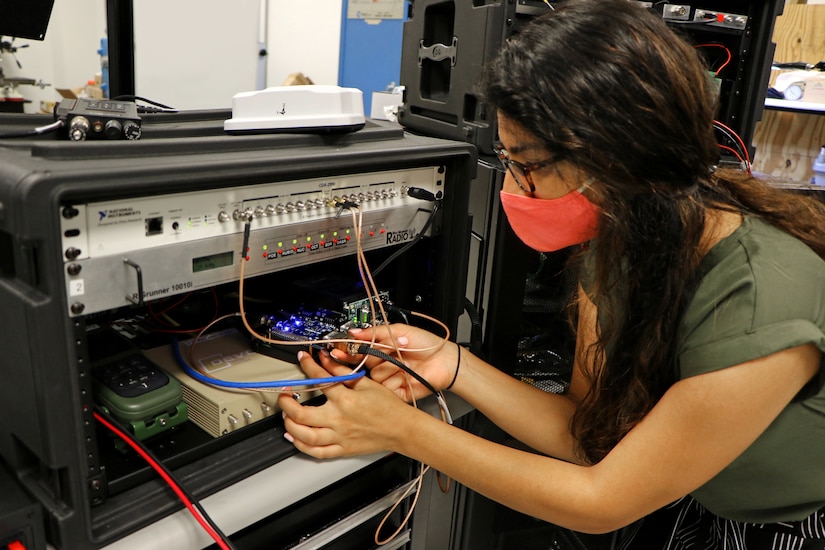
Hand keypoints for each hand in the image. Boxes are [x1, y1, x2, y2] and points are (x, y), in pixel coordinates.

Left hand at [278, 349, 418, 457]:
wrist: (402, 429)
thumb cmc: (389, 407)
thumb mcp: (367, 383)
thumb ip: (343, 371)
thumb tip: (327, 359)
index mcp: (346, 400)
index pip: (320, 380)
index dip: (308, 366)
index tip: (303, 360)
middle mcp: (339, 419)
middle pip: (303, 414)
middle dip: (287, 404)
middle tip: (283, 396)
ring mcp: (339, 436)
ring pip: (305, 435)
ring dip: (290, 425)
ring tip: (286, 416)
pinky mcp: (342, 449)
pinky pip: (317, 452)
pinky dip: (301, 446)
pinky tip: (295, 437)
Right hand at [337, 324, 458, 401]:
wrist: (445, 361)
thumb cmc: (427, 344)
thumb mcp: (400, 331)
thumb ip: (375, 332)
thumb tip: (354, 331)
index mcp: (381, 349)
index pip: (358, 351)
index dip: (347, 351)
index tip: (337, 350)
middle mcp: (383, 364)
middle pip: (363, 364)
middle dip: (368, 359)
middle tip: (371, 354)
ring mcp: (388, 379)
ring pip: (374, 376)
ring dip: (388, 367)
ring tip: (403, 362)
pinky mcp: (395, 392)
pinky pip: (385, 389)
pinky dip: (394, 380)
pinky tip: (404, 374)